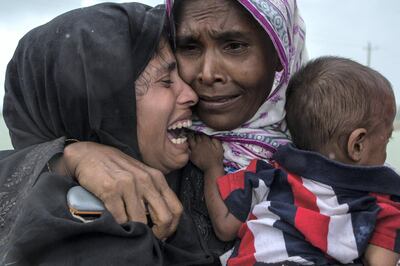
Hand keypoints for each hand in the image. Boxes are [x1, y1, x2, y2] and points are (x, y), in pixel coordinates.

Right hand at [62, 141, 182, 239]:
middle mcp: (146, 180)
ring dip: (136, 231)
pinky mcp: (111, 190)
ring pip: (141, 221)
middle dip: (159, 234)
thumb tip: (162, 217)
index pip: (176, 208)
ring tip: (131, 231)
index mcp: (156, 178)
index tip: (162, 234)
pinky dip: (120, 226)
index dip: (172, 227)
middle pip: (164, 217)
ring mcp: (129, 184)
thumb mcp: (141, 174)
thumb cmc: (116, 167)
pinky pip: (120, 218)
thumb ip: (153, 191)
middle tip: (149, 238)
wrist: (89, 154)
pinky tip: (118, 224)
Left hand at [188, 134, 223, 172]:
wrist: (212, 167)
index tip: (201, 132)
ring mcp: (194, 149)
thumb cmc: (217, 157)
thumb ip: (216, 140)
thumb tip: (211, 136)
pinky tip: (187, 144)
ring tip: (190, 136)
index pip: (202, 133)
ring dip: (190, 137)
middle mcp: (199, 144)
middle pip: (196, 136)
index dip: (201, 132)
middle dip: (196, 134)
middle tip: (195, 133)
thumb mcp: (220, 147)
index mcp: (206, 141)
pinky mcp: (191, 154)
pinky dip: (188, 145)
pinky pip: (188, 148)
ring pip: (190, 140)